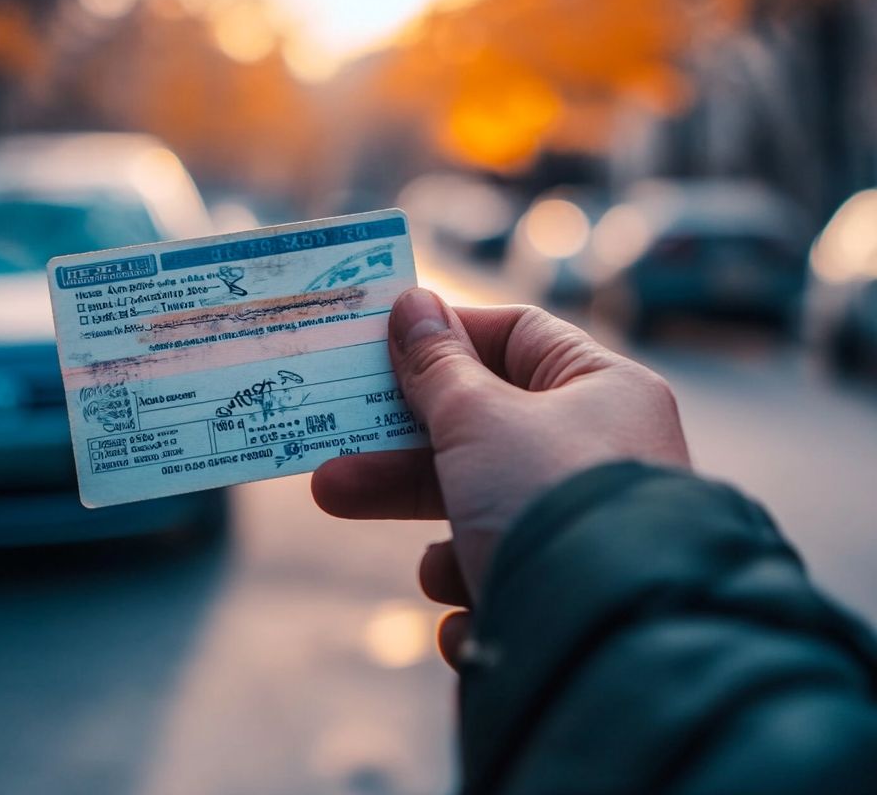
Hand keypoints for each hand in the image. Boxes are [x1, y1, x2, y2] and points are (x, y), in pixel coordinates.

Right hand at [312, 289, 690, 661]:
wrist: (613, 640)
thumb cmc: (547, 497)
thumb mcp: (478, 418)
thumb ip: (436, 366)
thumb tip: (411, 303)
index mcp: (600, 389)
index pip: (515, 335)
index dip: (445, 336)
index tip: (380, 347)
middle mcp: (599, 451)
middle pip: (480, 434)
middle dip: (399, 461)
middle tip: (329, 473)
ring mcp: (584, 523)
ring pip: (482, 513)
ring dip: (440, 546)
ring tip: (431, 576)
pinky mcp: (568, 588)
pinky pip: (504, 578)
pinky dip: (481, 598)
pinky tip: (479, 620)